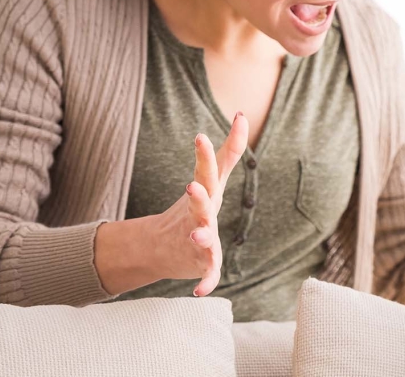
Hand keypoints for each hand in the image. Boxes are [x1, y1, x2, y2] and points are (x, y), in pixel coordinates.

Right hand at [150, 113, 248, 296]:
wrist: (161, 248)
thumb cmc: (195, 208)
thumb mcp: (214, 179)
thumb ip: (229, 149)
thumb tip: (242, 114)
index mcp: (203, 192)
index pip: (206, 171)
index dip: (205, 156)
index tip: (200, 137)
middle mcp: (198, 214)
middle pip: (201, 204)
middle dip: (198, 196)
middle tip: (192, 186)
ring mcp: (197, 239)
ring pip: (201, 239)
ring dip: (200, 238)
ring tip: (198, 236)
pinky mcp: (201, 263)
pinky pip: (206, 273)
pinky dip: (205, 282)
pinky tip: (202, 291)